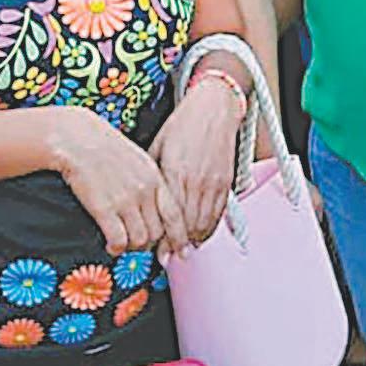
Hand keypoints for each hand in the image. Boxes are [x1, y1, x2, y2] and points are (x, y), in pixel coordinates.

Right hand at [55, 109, 191, 256]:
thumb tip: (153, 204)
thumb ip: (148, 181)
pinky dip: (116, 248)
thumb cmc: (102, 146)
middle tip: (140, 246)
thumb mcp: (136, 159)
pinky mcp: (104, 208)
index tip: (179, 250)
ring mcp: (125, 200)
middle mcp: (144, 190)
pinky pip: (119, 240)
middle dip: (150, 244)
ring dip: (132, 248)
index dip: (178, 237)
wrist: (77, 139)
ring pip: (140, 240)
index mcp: (154, 177)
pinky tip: (111, 245)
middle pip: (158, 232)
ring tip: (123, 245)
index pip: (175, 215)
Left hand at [151, 78, 243, 244]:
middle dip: (175, 245)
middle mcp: (194, 180)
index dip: (161, 237)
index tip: (154, 250)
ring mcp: (212, 182)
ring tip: (181, 251)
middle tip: (166, 257)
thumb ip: (151, 174)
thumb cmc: (183, 124)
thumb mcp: (158, 146)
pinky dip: (209, 229)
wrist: (213, 107)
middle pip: (185, 225)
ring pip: (203, 223)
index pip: (167, 215)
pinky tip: (200, 236)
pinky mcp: (225, 181)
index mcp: (174, 171)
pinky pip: (218, 213)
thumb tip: (139, 198)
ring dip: (192, 240)